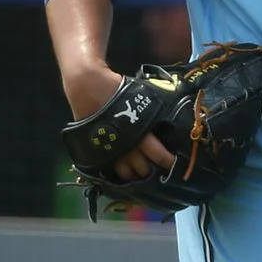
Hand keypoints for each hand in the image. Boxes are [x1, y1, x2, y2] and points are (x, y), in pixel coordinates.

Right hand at [63, 66, 173, 180]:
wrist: (89, 88)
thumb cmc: (118, 90)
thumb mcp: (142, 99)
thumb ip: (152, 112)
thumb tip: (168, 115)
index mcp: (141, 131)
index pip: (159, 154)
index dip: (167, 162)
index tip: (173, 164)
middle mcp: (128, 144)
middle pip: (143, 168)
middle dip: (150, 171)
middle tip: (154, 169)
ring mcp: (112, 149)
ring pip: (126, 172)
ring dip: (134, 174)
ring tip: (138, 173)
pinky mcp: (98, 151)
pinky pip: (109, 168)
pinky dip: (117, 171)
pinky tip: (122, 170)